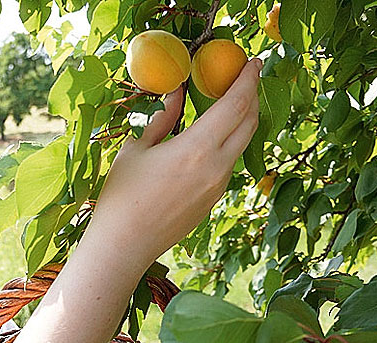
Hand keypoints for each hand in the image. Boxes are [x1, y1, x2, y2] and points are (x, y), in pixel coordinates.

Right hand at [87, 58, 261, 272]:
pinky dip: (227, 144)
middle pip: (249, 124)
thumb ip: (163, 117)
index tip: (253, 62)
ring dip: (241, 122)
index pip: (236, 105)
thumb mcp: (137, 148)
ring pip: (241, 145)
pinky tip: (210, 140)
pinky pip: (228, 165)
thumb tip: (178, 91)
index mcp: (196, 149)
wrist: (125, 245)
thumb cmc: (122, 196)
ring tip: (226, 106)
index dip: (248, 80)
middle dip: (252, 97)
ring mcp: (218, 187)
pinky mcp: (214, 201)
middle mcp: (216, 167)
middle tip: (245, 79)